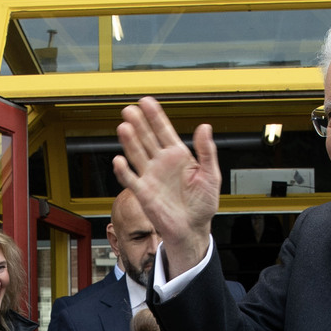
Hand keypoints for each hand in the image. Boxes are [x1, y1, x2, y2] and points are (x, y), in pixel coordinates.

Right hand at [113, 97, 220, 275]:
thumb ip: (207, 151)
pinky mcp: (143, 192)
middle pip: (146, 138)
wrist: (192, 229)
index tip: (147, 101)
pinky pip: (130, 179)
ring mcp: (151, 176)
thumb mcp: (211, 175)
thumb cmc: (203, 204)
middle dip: (138, 123)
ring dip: (129, 141)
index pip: (164, 130)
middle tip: (129, 110)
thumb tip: (204, 127)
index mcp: (178, 156)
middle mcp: (162, 163)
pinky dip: (123, 170)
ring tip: (124, 126)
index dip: (155, 116)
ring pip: (136, 154)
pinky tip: (119, 160)